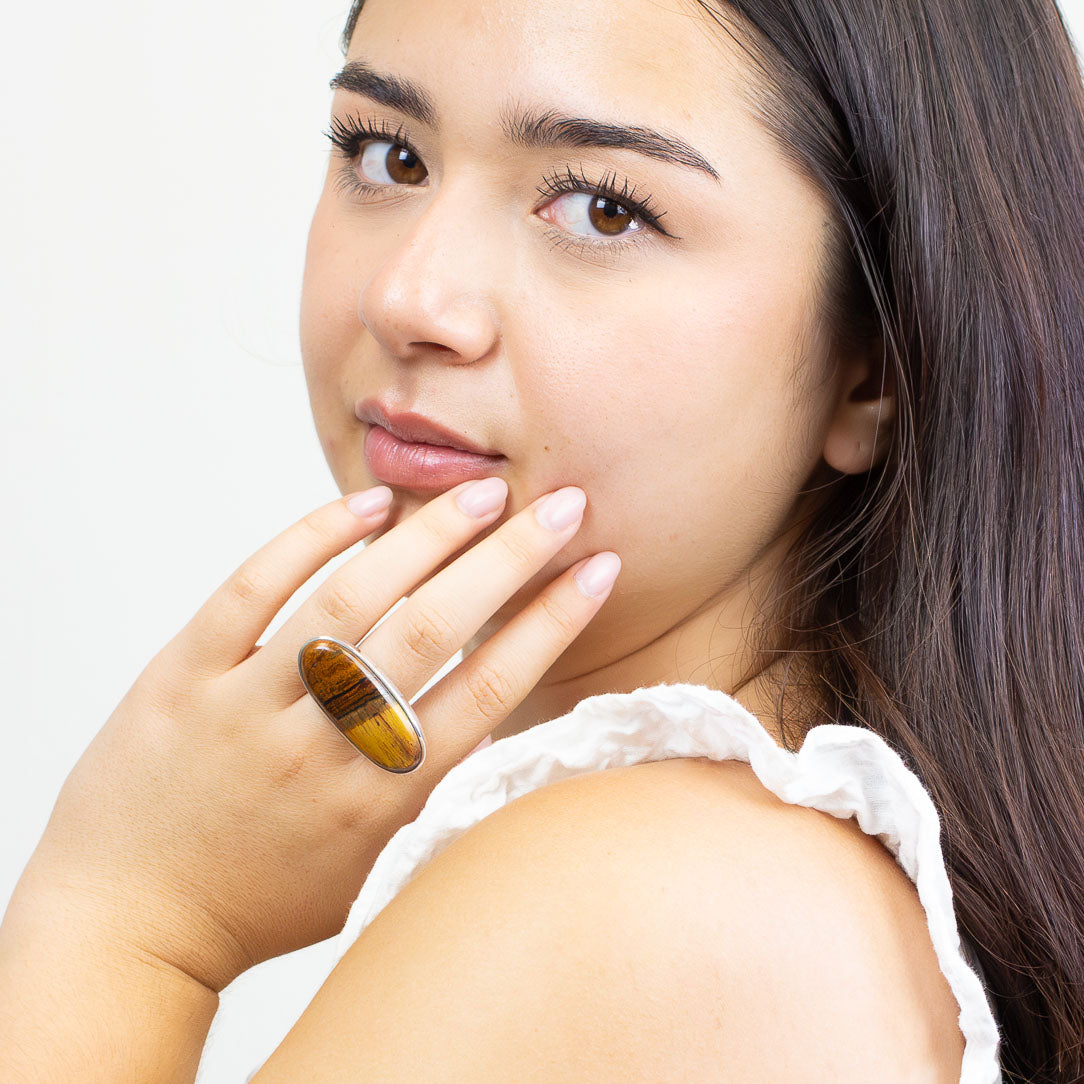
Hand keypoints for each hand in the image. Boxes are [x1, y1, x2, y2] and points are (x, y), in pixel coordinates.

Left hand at [22, 479, 619, 992]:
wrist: (127, 922)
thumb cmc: (261, 900)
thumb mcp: (368, 869)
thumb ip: (430, 800)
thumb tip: (489, 720)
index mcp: (382, 802)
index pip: (487, 691)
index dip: (551, 622)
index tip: (595, 568)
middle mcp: (324, 747)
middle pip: (434, 629)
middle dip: (509, 558)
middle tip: (560, 504)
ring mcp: (249, 705)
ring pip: (351, 597)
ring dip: (426, 536)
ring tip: (480, 493)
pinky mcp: (186, 675)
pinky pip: (254, 587)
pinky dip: (314, 536)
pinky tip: (367, 505)